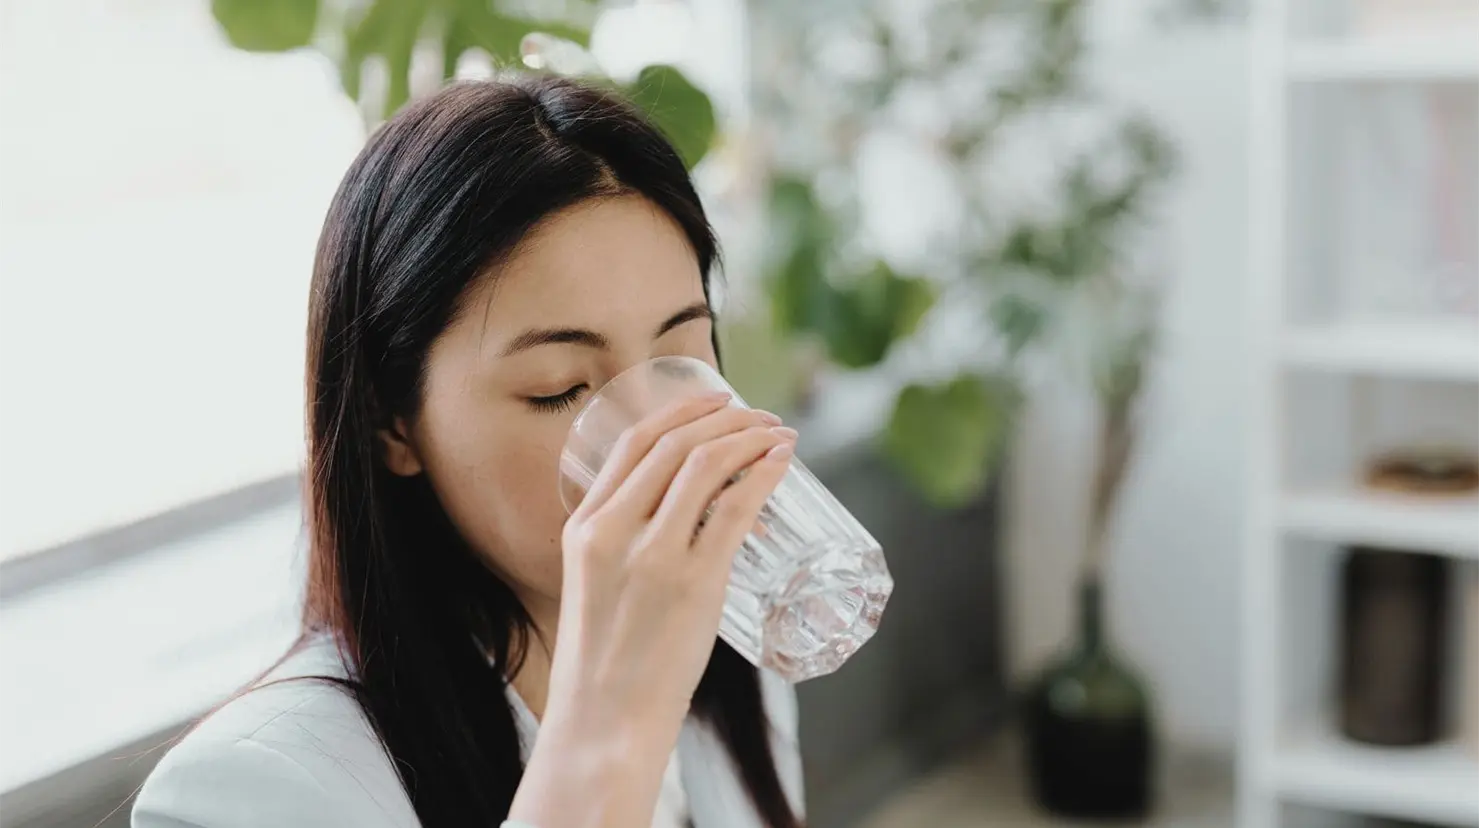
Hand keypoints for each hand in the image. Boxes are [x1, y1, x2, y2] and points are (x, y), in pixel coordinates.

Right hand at [546, 392, 794, 733]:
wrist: (605, 723)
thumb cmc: (608, 664)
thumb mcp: (597, 587)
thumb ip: (627, 547)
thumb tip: (691, 519)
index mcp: (583, 527)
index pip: (633, 444)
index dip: (682, 411)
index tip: (717, 400)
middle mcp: (613, 530)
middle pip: (675, 444)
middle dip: (725, 416)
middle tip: (760, 415)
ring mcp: (654, 555)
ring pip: (707, 465)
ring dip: (751, 437)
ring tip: (779, 433)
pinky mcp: (693, 583)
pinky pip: (735, 507)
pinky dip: (764, 475)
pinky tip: (783, 463)